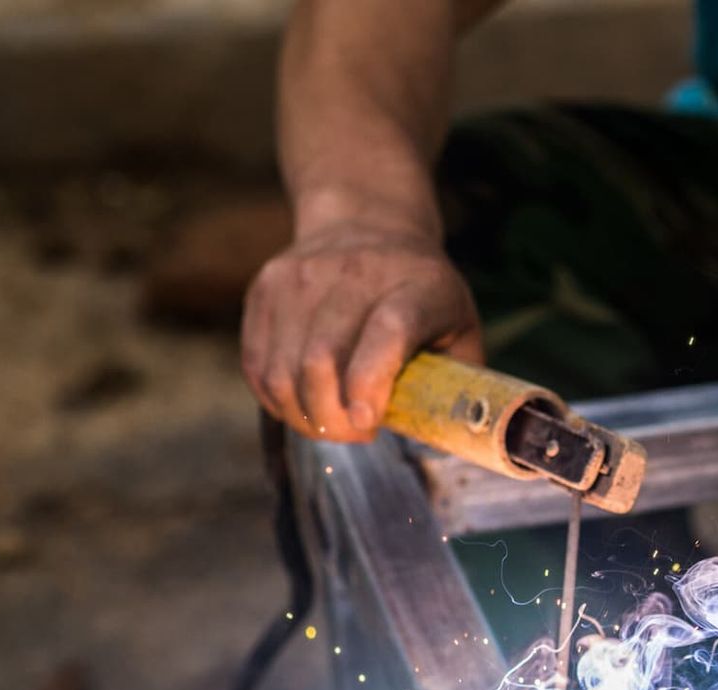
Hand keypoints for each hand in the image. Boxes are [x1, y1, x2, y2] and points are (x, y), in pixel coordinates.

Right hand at [241, 220, 482, 441]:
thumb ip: (457, 381)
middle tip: (355, 433)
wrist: (367, 225)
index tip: (365, 423)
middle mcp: (355, 273)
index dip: (370, 382)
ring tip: (330, 424)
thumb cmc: (421, 295)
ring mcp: (301, 277)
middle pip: (322, 361)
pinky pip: (257, 365)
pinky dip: (276, 399)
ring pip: (282, 371)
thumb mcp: (460, 328)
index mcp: (418, 285)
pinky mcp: (267, 288)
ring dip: (303, 416)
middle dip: (333, 420)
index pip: (387, 331)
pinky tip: (303, 404)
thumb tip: (452, 437)